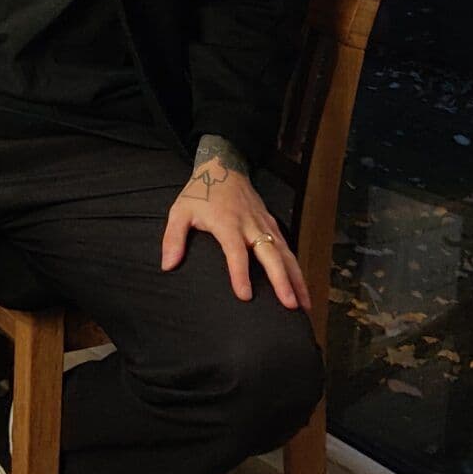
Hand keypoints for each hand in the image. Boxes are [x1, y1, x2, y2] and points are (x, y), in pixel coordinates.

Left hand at [161, 153, 305, 308]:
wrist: (224, 167)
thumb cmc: (199, 193)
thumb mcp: (180, 211)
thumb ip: (173, 238)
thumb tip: (168, 266)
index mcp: (227, 223)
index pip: (236, 251)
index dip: (240, 273)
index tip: (245, 296)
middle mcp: (251, 225)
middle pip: (270, 254)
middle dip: (281, 280)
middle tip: (289, 305)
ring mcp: (265, 224)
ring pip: (285, 254)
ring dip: (297, 279)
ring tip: (304, 306)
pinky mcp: (273, 225)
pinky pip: (287, 250)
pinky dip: (297, 270)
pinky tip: (302, 289)